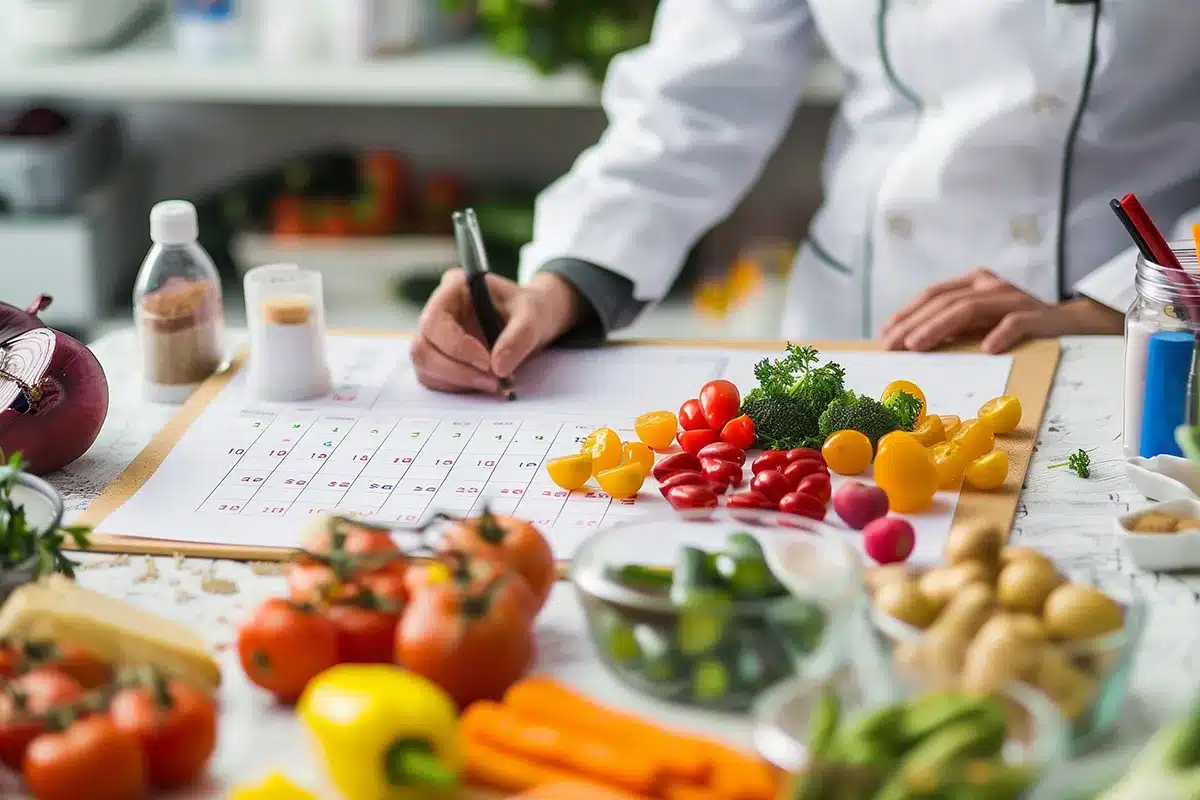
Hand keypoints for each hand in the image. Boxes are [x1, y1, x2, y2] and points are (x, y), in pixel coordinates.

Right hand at [412, 269, 585, 392]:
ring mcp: (435, 336)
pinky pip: (435, 380)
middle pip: (424, 348)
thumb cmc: (529, 311)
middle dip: (457, 371)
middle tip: (494, 381)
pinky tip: (484, 385)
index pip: (435, 321)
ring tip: (494, 384)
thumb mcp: (533, 317)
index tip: (488, 362)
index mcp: (454, 288)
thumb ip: (519, 337)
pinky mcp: (439, 358)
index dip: (456, 346)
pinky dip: (458, 388)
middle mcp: (437, 311)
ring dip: (458, 382)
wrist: (531, 323)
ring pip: (426, 367)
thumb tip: (499, 367)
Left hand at [879, 268, 1123, 352]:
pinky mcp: (1037, 316)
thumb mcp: (978, 323)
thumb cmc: (1014, 327)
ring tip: (918, 345)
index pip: (932, 295)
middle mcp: (990, 285)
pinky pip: (1015, 323)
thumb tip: (907, 344)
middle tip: (893, 345)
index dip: (906, 314)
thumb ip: (950, 327)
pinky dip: (1000, 334)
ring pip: (969, 309)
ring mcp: (1013, 299)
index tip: (884, 335)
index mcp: (973, 283)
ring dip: (940, 327)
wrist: (1071, 325)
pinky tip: (986, 350)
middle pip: (945, 301)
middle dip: (914, 324)